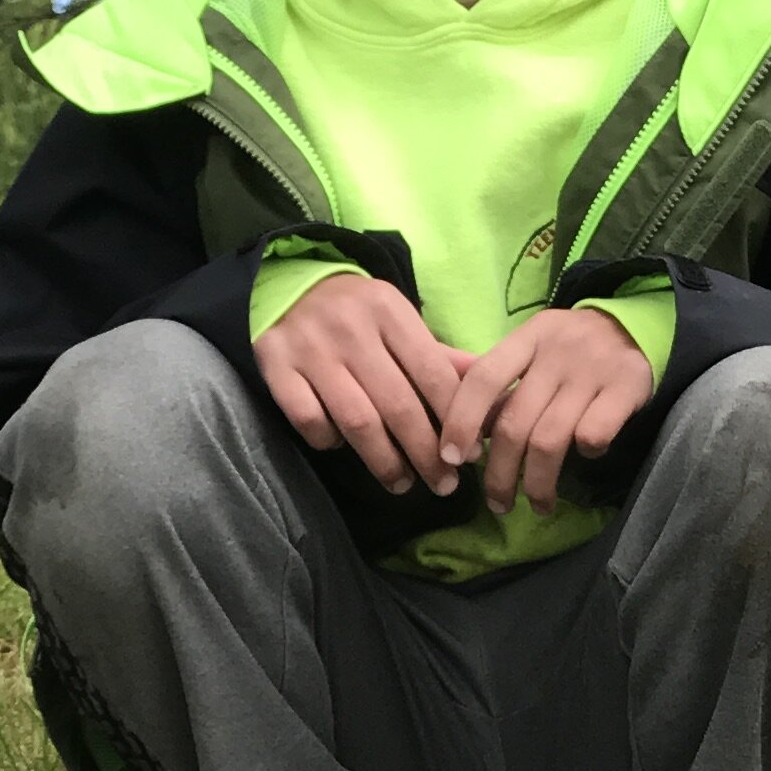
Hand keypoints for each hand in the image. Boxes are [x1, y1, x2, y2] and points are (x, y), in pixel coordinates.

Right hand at [254, 271, 466, 494]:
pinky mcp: (276, 366)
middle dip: (426, 453)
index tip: (468, 456)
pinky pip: (308, 419)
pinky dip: (328, 440)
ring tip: (402, 484)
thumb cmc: (358, 313)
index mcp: (391, 312)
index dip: (455, 420)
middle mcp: (351, 329)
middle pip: (398, 405)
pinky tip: (341, 447)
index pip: (433, 374)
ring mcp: (311, 349)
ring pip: (356, 420)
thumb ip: (441, 358)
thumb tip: (495, 395)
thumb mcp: (400, 321)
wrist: (290, 284)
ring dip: (384, 461)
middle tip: (443, 485)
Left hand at [437, 306, 654, 514]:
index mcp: (528, 339)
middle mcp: (557, 352)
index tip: (451, 459)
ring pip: (549, 439)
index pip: (482, 379)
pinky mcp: (627, 387)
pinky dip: (586, 453)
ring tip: (538, 504)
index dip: (460, 421)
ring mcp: (593, 369)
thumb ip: (498, 384)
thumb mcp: (533, 350)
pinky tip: (585, 458)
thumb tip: (461, 435)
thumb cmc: (571, 349)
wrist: (636, 327)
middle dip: (499, 474)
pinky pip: (593, 435)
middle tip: (498, 504)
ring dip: (538, 483)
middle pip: (514, 423)